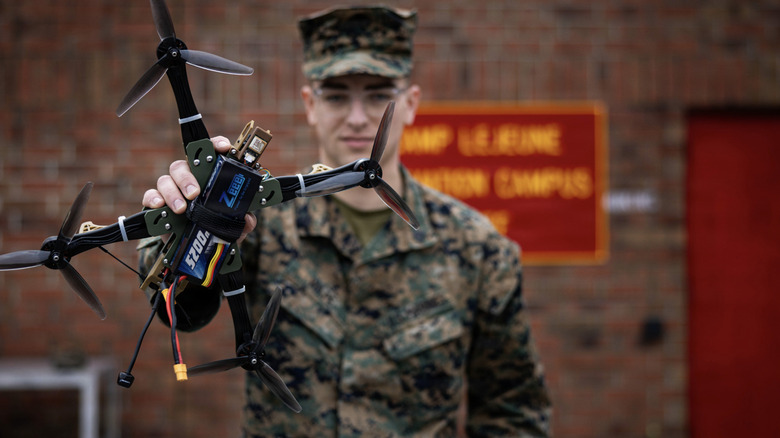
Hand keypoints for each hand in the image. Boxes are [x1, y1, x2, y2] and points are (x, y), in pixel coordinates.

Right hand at [142, 136, 257, 241]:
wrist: (193, 247)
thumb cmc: (213, 227)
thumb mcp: (231, 226)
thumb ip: (242, 222)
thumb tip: (248, 220)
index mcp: (209, 176)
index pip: (211, 153)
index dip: (217, 145)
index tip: (224, 148)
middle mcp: (189, 178)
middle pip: (184, 165)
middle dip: (188, 178)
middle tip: (195, 193)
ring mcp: (172, 189)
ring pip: (166, 179)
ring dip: (173, 193)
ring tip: (181, 208)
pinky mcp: (157, 204)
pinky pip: (151, 195)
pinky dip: (154, 199)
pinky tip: (159, 206)